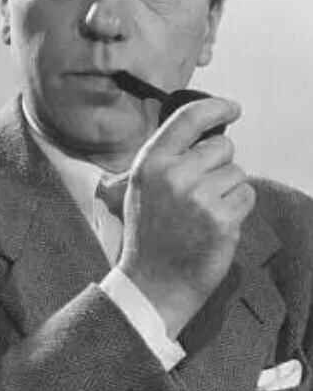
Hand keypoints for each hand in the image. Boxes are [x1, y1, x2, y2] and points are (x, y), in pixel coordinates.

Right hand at [118, 97, 254, 336]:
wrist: (153, 283)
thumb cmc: (150, 232)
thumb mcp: (143, 185)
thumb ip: (168, 156)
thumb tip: (208, 132)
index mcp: (150, 162)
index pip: (189, 118)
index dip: (216, 106)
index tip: (232, 108)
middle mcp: (174, 174)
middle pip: (223, 146)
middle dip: (220, 163)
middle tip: (202, 189)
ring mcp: (198, 197)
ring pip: (237, 172)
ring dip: (228, 189)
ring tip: (204, 212)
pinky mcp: (221, 220)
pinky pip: (247, 196)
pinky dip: (238, 208)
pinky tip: (216, 224)